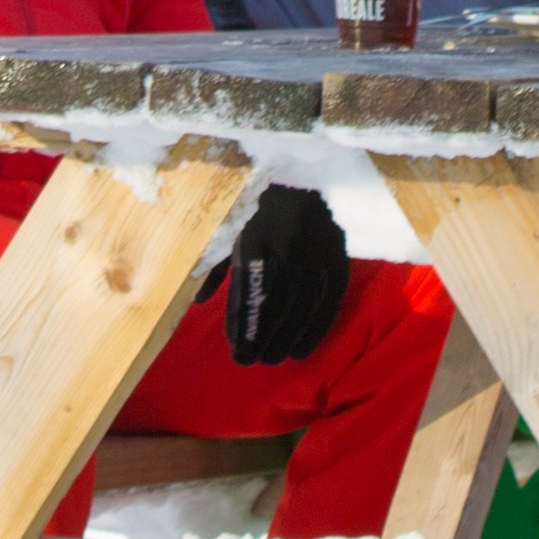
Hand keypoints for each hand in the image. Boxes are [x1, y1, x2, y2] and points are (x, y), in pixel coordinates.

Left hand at [219, 181, 352, 366]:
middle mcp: (286, 248)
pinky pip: (328, 302)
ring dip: (286, 338)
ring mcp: (315, 254)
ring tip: (273, 359)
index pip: (249, 292)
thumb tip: (200, 302)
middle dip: (262, 338)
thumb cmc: (261, 207)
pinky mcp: (337, 259)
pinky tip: (302, 350)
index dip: (243, 325)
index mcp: (255, 239)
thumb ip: (218, 266)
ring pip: (301, 307)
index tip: (237, 352)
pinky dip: (315, 329)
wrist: (306, 177)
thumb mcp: (234, 229)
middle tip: (251, 361)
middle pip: (275, 305)